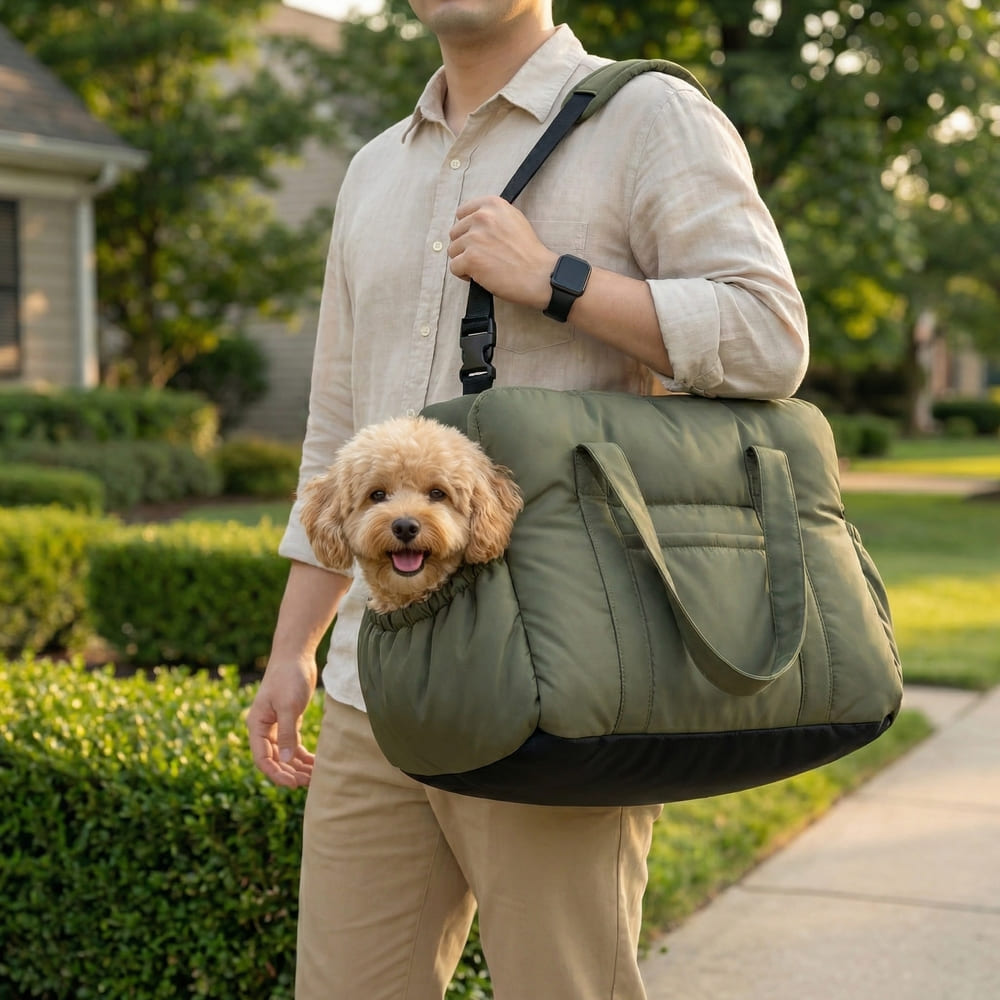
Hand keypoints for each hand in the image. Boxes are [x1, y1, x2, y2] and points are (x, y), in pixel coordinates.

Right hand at [247, 652, 317, 787]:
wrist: (296, 656)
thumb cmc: (288, 677)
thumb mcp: (288, 706)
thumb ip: (287, 733)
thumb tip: (285, 759)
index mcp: (257, 725)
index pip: (262, 758)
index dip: (276, 773)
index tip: (293, 783)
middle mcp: (264, 729)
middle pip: (274, 759)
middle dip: (290, 772)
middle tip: (308, 782)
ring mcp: (277, 726)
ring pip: (285, 754)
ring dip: (297, 766)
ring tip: (314, 777)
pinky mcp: (290, 721)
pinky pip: (294, 745)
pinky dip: (303, 755)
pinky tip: (315, 764)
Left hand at [448, 196, 556, 307]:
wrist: (539, 275)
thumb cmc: (529, 253)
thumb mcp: (514, 219)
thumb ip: (492, 216)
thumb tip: (471, 221)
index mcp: (492, 204)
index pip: (462, 213)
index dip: (467, 230)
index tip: (478, 240)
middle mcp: (481, 217)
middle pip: (455, 233)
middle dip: (465, 246)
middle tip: (484, 256)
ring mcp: (474, 238)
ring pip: (452, 250)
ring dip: (464, 261)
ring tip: (483, 266)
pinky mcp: (470, 258)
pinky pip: (454, 267)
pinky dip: (464, 274)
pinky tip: (480, 275)